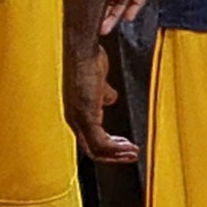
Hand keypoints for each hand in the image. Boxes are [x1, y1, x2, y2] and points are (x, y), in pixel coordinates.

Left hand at [64, 42, 139, 163]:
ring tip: (132, 153)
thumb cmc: (88, 62)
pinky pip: (100, 142)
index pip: (88, 140)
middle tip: (131, 155)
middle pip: (90, 149)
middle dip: (113, 156)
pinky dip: (116, 150)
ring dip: (117, 155)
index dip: (107, 148)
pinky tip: (129, 147)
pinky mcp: (85, 115)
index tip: (124, 147)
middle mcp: (73, 117)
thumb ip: (101, 93)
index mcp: (74, 111)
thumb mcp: (96, 82)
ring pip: (96, 149)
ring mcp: (78, 117)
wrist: (83, 50)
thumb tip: (107, 98)